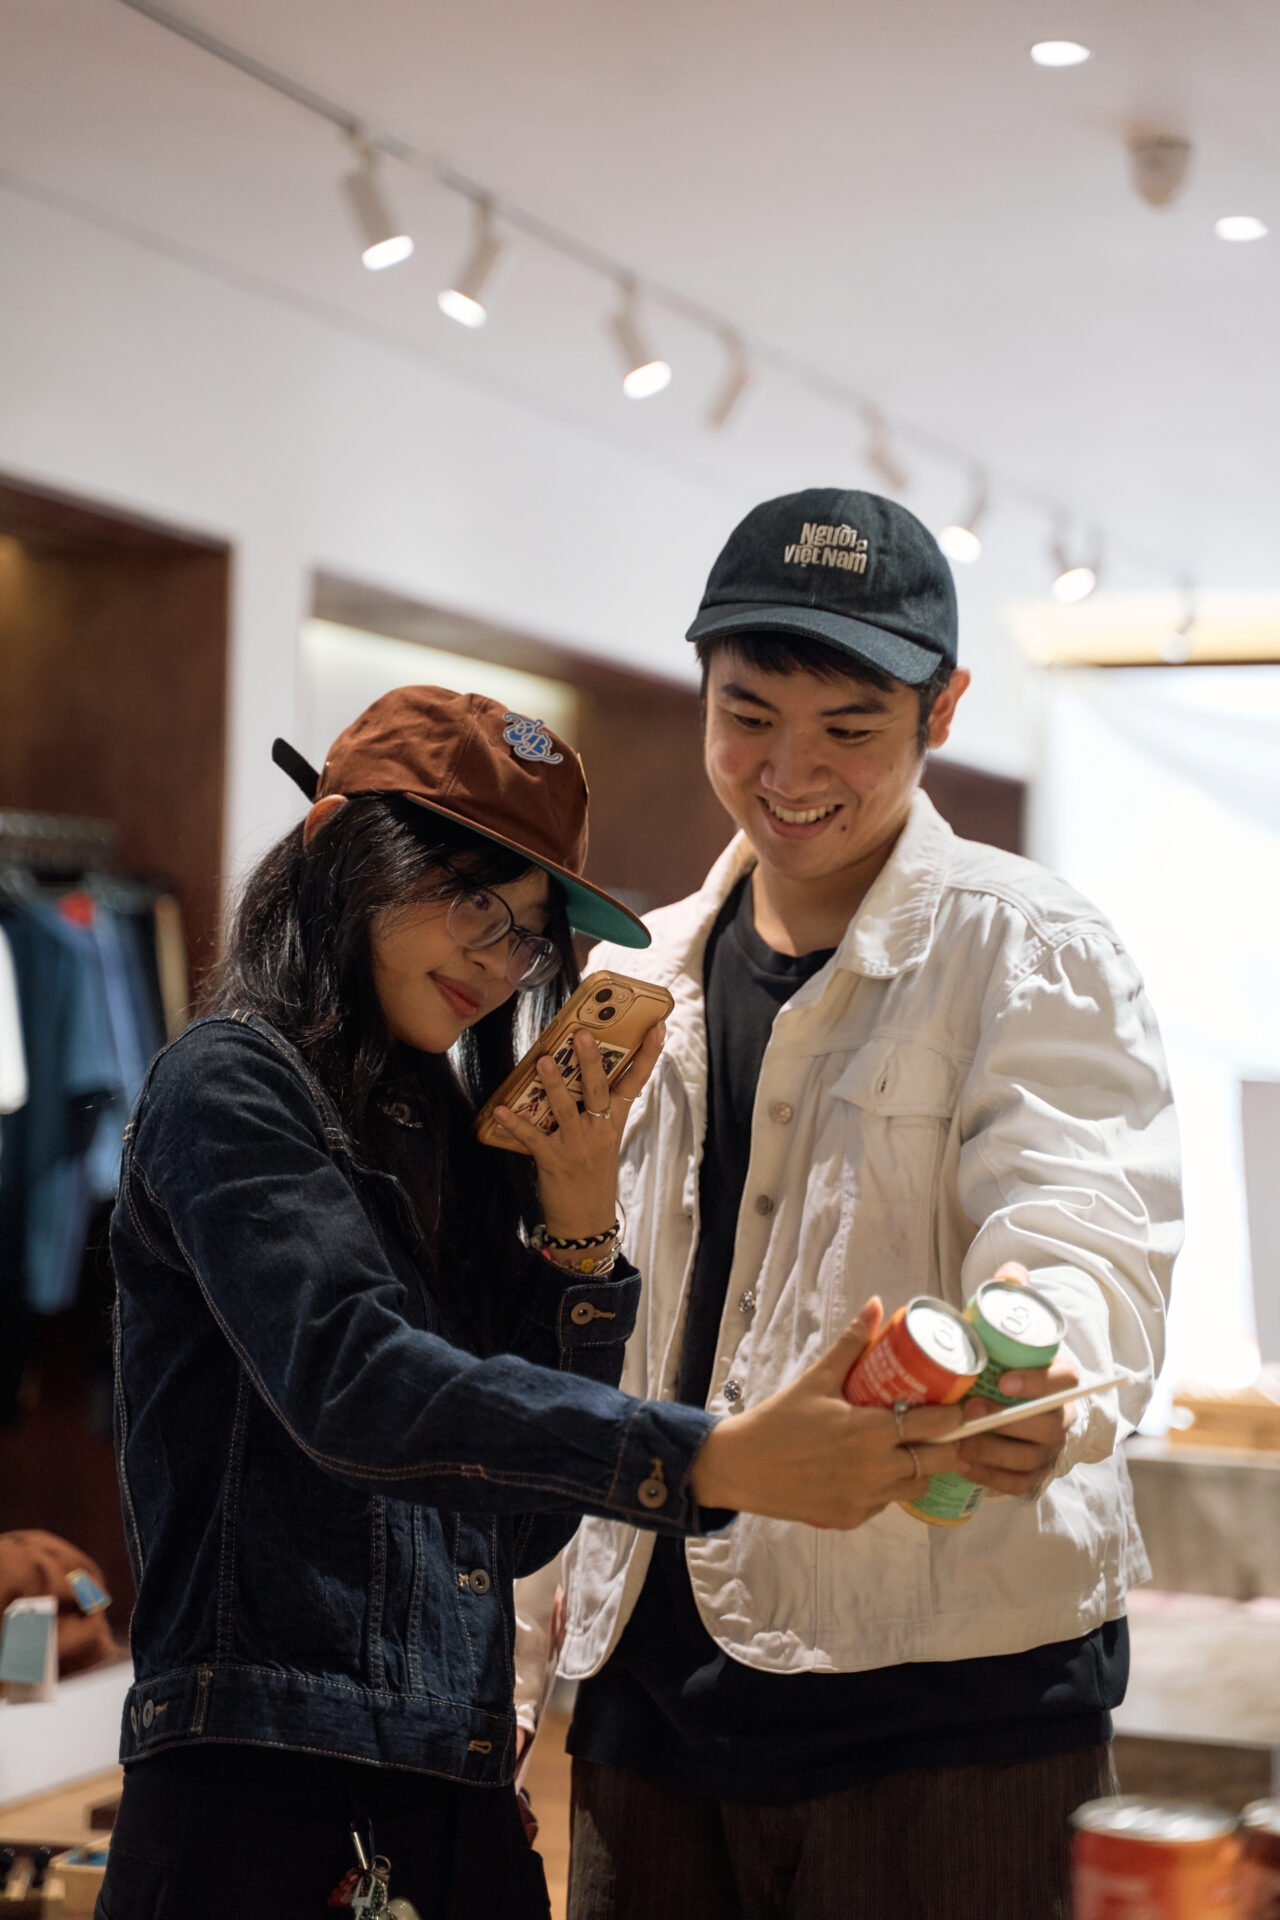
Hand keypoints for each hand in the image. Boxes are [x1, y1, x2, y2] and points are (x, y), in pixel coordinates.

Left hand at [492, 1023, 665, 1245]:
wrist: (586, 1221)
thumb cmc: (593, 1176)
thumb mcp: (604, 1141)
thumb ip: (596, 1110)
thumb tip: (579, 1073)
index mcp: (614, 1122)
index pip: (635, 1082)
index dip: (647, 1055)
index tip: (657, 1028)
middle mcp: (599, 1130)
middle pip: (598, 1089)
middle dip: (591, 1061)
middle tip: (583, 1035)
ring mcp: (577, 1146)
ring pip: (565, 1109)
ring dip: (553, 1084)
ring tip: (543, 1061)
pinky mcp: (553, 1161)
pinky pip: (531, 1138)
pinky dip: (515, 1123)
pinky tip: (501, 1109)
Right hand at [689, 1299, 965, 1529]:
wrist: (742, 1467)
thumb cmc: (780, 1420)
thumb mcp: (818, 1378)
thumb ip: (851, 1344)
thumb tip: (877, 1306)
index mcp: (870, 1431)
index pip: (935, 1425)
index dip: (954, 1415)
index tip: (961, 1405)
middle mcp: (875, 1469)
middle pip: (938, 1460)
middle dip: (945, 1443)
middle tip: (938, 1427)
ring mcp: (866, 1498)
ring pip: (917, 1485)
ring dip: (920, 1466)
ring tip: (909, 1447)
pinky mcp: (853, 1518)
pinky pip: (888, 1502)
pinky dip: (890, 1485)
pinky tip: (875, 1468)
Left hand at [955, 1357, 1079, 1495]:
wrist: (1025, 1412)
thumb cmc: (1008, 1376)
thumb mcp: (1008, 1357)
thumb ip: (990, 1345)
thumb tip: (954, 1331)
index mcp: (1060, 1384)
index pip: (1064, 1381)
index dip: (1036, 1382)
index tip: (1003, 1381)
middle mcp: (1063, 1418)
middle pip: (1048, 1425)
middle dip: (1005, 1420)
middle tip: (970, 1410)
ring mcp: (1051, 1450)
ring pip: (1029, 1457)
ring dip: (992, 1450)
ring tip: (959, 1442)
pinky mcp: (1037, 1474)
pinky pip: (1019, 1482)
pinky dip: (989, 1476)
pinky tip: (962, 1465)